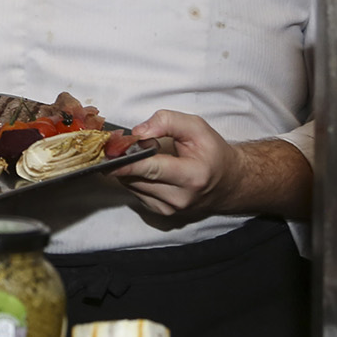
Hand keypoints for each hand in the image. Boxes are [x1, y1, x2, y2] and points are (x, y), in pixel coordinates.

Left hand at [107, 111, 311, 220]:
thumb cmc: (212, 153)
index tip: (107, 156)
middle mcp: (180, 198)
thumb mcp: (196, 127)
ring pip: (132, 186)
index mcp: (192, 177)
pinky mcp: (162, 214)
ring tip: (141, 154)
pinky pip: (136, 192)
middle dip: (124, 160)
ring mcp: (170, 210)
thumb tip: (138, 132)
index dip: (126, 162)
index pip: (151, 169)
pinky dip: (135, 178)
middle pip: (136, 178)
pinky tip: (147, 169)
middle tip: (121, 144)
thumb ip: (168, 122)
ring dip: (129, 169)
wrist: (229, 183)